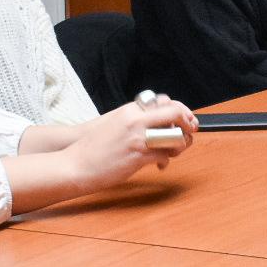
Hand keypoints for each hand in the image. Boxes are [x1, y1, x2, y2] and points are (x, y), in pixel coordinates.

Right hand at [65, 96, 197, 190]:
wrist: (75, 164)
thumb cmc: (94, 146)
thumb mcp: (115, 122)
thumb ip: (135, 118)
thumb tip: (157, 120)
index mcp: (130, 110)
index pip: (165, 101)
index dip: (181, 110)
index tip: (186, 119)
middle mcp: (136, 120)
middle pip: (174, 114)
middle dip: (187, 123)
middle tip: (190, 132)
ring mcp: (138, 138)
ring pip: (174, 136)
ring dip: (180, 145)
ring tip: (175, 151)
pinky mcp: (138, 156)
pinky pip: (164, 156)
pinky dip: (167, 161)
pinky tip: (161, 165)